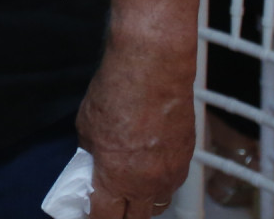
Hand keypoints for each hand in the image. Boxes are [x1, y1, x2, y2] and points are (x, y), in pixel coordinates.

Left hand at [76, 35, 195, 218]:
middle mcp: (148, 183)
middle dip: (121, 216)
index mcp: (117, 178)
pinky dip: (160, 181)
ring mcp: (171, 172)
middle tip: (109, 207)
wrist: (154, 69)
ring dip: (143, 202)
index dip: (93, 217)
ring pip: (158, 203)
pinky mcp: (186, 157)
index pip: (105, 217)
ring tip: (130, 189)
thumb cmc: (118, 92)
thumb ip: (91, 153)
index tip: (88, 212)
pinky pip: (172, 181)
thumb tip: (93, 164)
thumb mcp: (87, 127)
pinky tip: (150, 167)